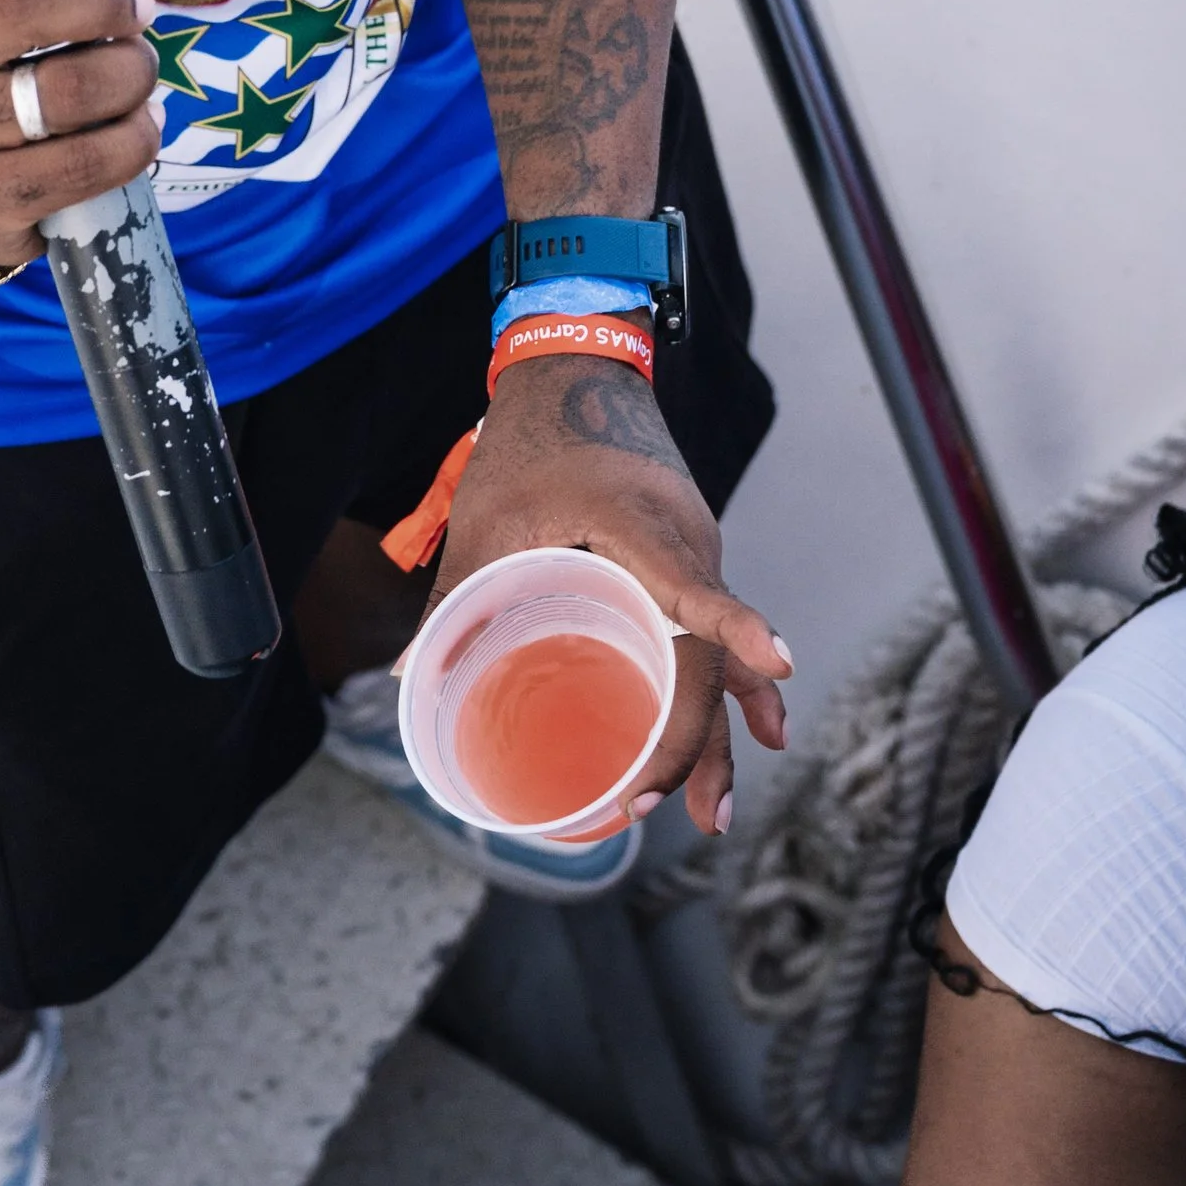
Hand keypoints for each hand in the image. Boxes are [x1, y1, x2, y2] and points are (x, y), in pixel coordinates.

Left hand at [427, 352, 788, 834]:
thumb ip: (454, 596)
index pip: (694, 585)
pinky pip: (715, 634)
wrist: (579, 369)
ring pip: (717, 655)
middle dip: (691, 739)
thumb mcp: (486, 516)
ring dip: (720, 733)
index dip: (732, 628)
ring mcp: (697, 552)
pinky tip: (758, 732)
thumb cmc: (529, 440)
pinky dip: (730, 685)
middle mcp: (685, 540)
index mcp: (637, 522)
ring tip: (713, 816)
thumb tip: (408, 676)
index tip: (777, 662)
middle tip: (655, 808)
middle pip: (705, 654)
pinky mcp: (691, 560)